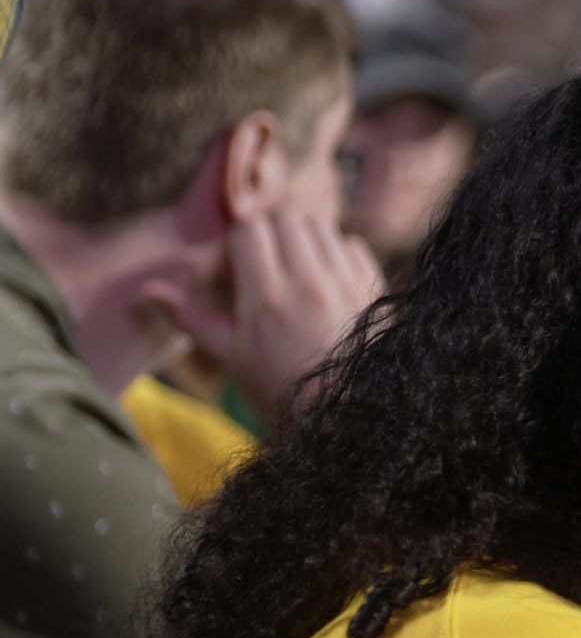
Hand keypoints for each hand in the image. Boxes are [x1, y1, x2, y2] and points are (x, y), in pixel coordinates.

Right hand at [144, 208, 383, 419]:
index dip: (239, 240)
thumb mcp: (232, 359)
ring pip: (321, 227)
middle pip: (286, 219)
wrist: (347, 418)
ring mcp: (346, 284)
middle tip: (266, 259)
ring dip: (305, 237)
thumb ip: (193, 319)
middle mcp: (308, 283)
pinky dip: (338, 250)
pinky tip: (328, 275)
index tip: (239, 262)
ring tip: (297, 267)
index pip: (248, 230)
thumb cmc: (281, 391)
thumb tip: (147, 291)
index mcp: (265, 298)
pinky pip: (354, 245)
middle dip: (271, 232)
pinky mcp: (374, 290)